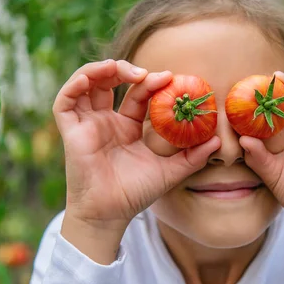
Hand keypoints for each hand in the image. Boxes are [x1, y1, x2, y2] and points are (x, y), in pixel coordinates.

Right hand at [53, 60, 219, 230]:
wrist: (111, 215)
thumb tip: (218, 141)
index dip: (150, 83)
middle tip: (146, 73)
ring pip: (86, 84)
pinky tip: (87, 78)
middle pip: (111, 82)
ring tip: (119, 67)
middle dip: (126, 70)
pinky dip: (73, 86)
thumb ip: (193, 157)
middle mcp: (106, 121)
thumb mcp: (170, 171)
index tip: (168, 78)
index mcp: (127, 126)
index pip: (138, 94)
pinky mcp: (71, 131)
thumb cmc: (136, 194)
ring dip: (100, 70)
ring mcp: (88, 124)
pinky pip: (64, 103)